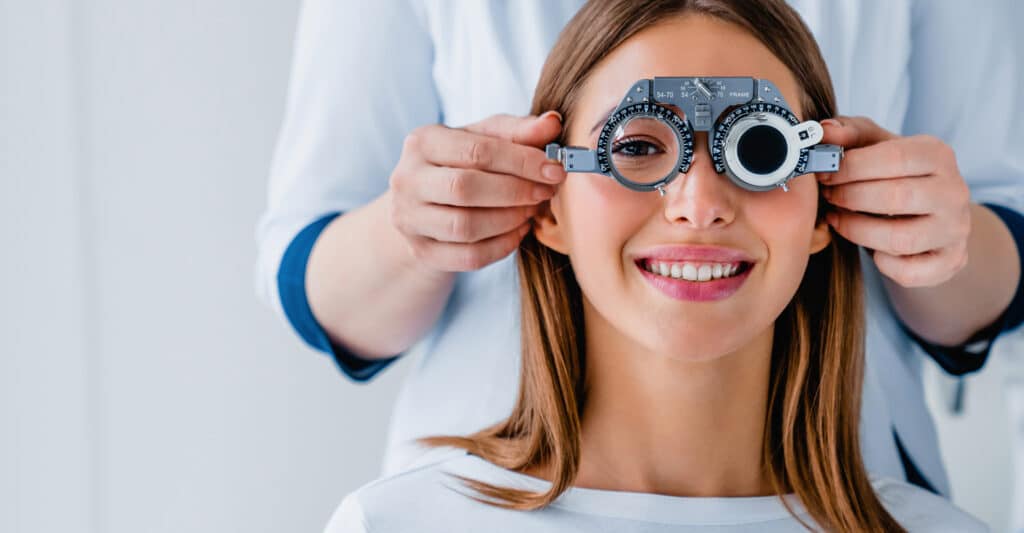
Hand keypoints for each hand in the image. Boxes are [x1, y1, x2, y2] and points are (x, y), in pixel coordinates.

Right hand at [388, 112, 565, 271]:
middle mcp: (407, 179)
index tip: (554, 170)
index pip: (477, 151)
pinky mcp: (421, 251)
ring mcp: (409, 219)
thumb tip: (553, 123)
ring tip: (531, 210)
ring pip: (465, 226)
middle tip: (545, 192)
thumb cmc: (462, 164)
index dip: (522, 161)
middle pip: (465, 188)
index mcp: (422, 142)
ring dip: (509, 220)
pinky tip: (519, 231)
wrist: (426, 205)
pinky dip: (501, 246)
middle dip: (515, 192)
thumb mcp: (486, 139)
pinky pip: (467, 257)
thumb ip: (518, 130)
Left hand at [817, 116, 970, 287]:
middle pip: (896, 197)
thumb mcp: (875, 147)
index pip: (894, 157)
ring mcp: (956, 229)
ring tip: (839, 220)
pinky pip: (908, 271)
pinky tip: (871, 249)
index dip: (851, 167)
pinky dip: (882, 264)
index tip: (824, 173)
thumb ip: (849, 134)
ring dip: (857, 231)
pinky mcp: (950, 261)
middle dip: (850, 198)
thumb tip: (823, 132)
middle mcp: (954, 191)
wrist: (932, 215)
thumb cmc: (895, 175)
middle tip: (828, 197)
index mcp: (938, 155)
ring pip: (900, 239)